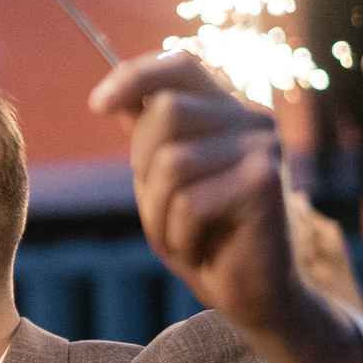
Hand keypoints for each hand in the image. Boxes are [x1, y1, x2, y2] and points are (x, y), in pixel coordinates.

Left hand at [89, 51, 362, 362]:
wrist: (255, 296)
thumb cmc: (206, 239)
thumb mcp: (164, 185)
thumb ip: (149, 140)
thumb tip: (117, 97)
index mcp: (229, 112)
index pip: (182, 65)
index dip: (136, 76)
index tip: (97, 105)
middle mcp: (253, 120)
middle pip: (165, 112)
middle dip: (142, 167)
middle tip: (161, 208)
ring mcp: (264, 147)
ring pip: (172, 161)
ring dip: (156, 210)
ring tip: (178, 234)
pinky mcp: (265, 182)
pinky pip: (189, 201)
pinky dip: (178, 234)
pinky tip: (200, 247)